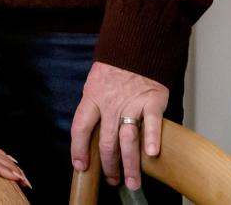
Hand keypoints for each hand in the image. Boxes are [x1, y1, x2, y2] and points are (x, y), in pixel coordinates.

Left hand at [70, 61, 168, 189]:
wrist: (136, 48)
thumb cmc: (114, 71)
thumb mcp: (94, 85)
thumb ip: (93, 108)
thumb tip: (89, 136)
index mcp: (92, 99)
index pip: (80, 127)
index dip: (78, 148)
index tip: (81, 166)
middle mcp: (110, 104)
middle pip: (106, 141)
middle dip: (108, 165)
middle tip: (112, 180)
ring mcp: (132, 103)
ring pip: (128, 138)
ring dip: (130, 164)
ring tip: (132, 182)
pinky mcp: (152, 101)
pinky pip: (152, 122)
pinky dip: (152, 138)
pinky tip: (152, 154)